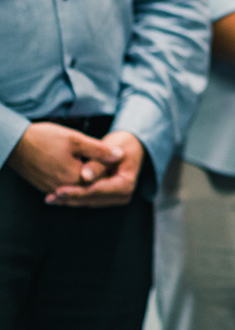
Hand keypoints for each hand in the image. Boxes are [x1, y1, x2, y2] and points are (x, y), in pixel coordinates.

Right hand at [7, 122, 123, 193]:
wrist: (14, 142)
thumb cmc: (44, 138)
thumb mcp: (76, 140)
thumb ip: (99, 150)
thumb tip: (120, 156)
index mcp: (73, 178)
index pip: (100, 184)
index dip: (112, 176)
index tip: (124, 168)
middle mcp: (62, 188)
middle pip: (89, 190)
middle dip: (103, 185)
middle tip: (117, 177)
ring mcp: (51, 189)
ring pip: (77, 191)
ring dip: (90, 187)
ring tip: (105, 180)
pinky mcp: (44, 186)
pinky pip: (66, 190)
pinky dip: (77, 187)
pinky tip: (85, 181)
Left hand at [46, 131, 144, 207]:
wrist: (130, 147)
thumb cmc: (121, 145)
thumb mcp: (111, 150)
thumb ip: (97, 164)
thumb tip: (85, 177)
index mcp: (126, 184)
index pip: (98, 191)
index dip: (78, 192)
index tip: (59, 190)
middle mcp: (122, 195)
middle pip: (92, 199)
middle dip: (71, 198)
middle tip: (50, 197)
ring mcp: (115, 198)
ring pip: (88, 202)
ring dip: (69, 200)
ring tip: (50, 198)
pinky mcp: (107, 197)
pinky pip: (88, 198)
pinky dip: (74, 197)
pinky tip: (57, 196)